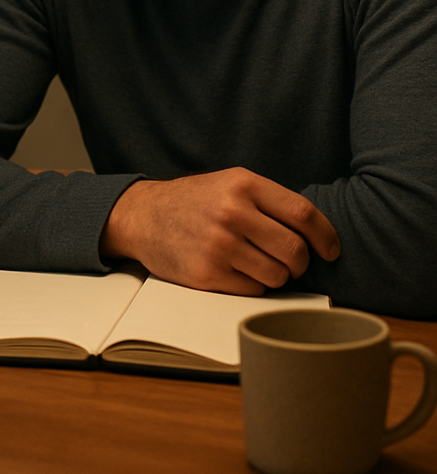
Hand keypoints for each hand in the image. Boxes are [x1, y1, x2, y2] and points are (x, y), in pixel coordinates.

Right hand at [99, 168, 340, 295]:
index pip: (303, 214)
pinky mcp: (206, 273)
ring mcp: (218, 244)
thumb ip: (268, 202)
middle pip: (295, 250)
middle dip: (300, 263)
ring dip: (275, 275)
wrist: (143, 216)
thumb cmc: (194, 201)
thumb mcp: (229, 184)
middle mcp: (231, 212)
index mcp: (242, 184)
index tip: (330, 251)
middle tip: (290, 263)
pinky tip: (235, 270)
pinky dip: (252, 284)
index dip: (326, 237)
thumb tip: (318, 235)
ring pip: (278, 275)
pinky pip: (254, 289)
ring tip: (256, 263)